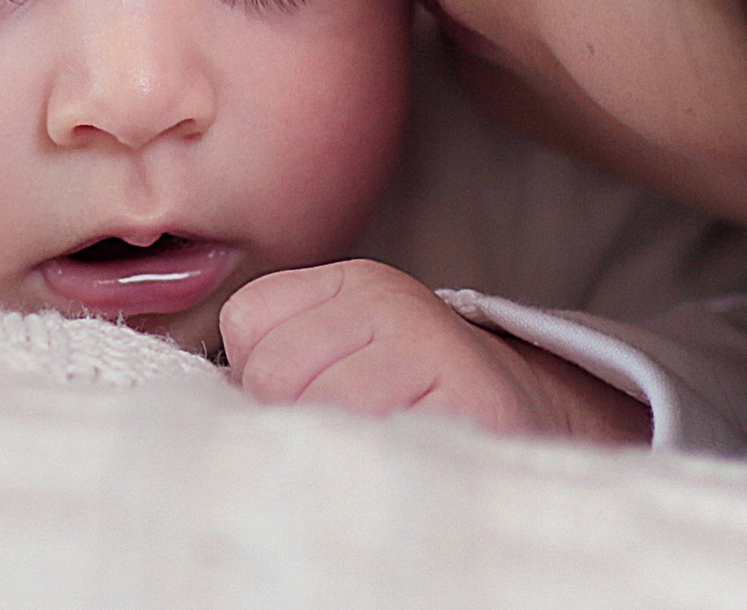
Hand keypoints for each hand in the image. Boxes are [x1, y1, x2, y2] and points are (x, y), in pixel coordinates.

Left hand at [220, 258, 651, 441]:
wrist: (542, 426)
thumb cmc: (419, 404)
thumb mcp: (351, 355)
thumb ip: (278, 359)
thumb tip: (204, 399)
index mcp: (353, 282)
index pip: (246, 324)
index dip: (257, 381)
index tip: (304, 403)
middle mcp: (391, 298)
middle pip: (270, 373)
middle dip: (290, 420)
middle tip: (345, 436)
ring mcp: (430, 344)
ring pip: (312, 410)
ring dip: (331, 448)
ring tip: (375, 448)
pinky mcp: (467, 400)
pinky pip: (370, 440)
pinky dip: (370, 463)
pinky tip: (399, 460)